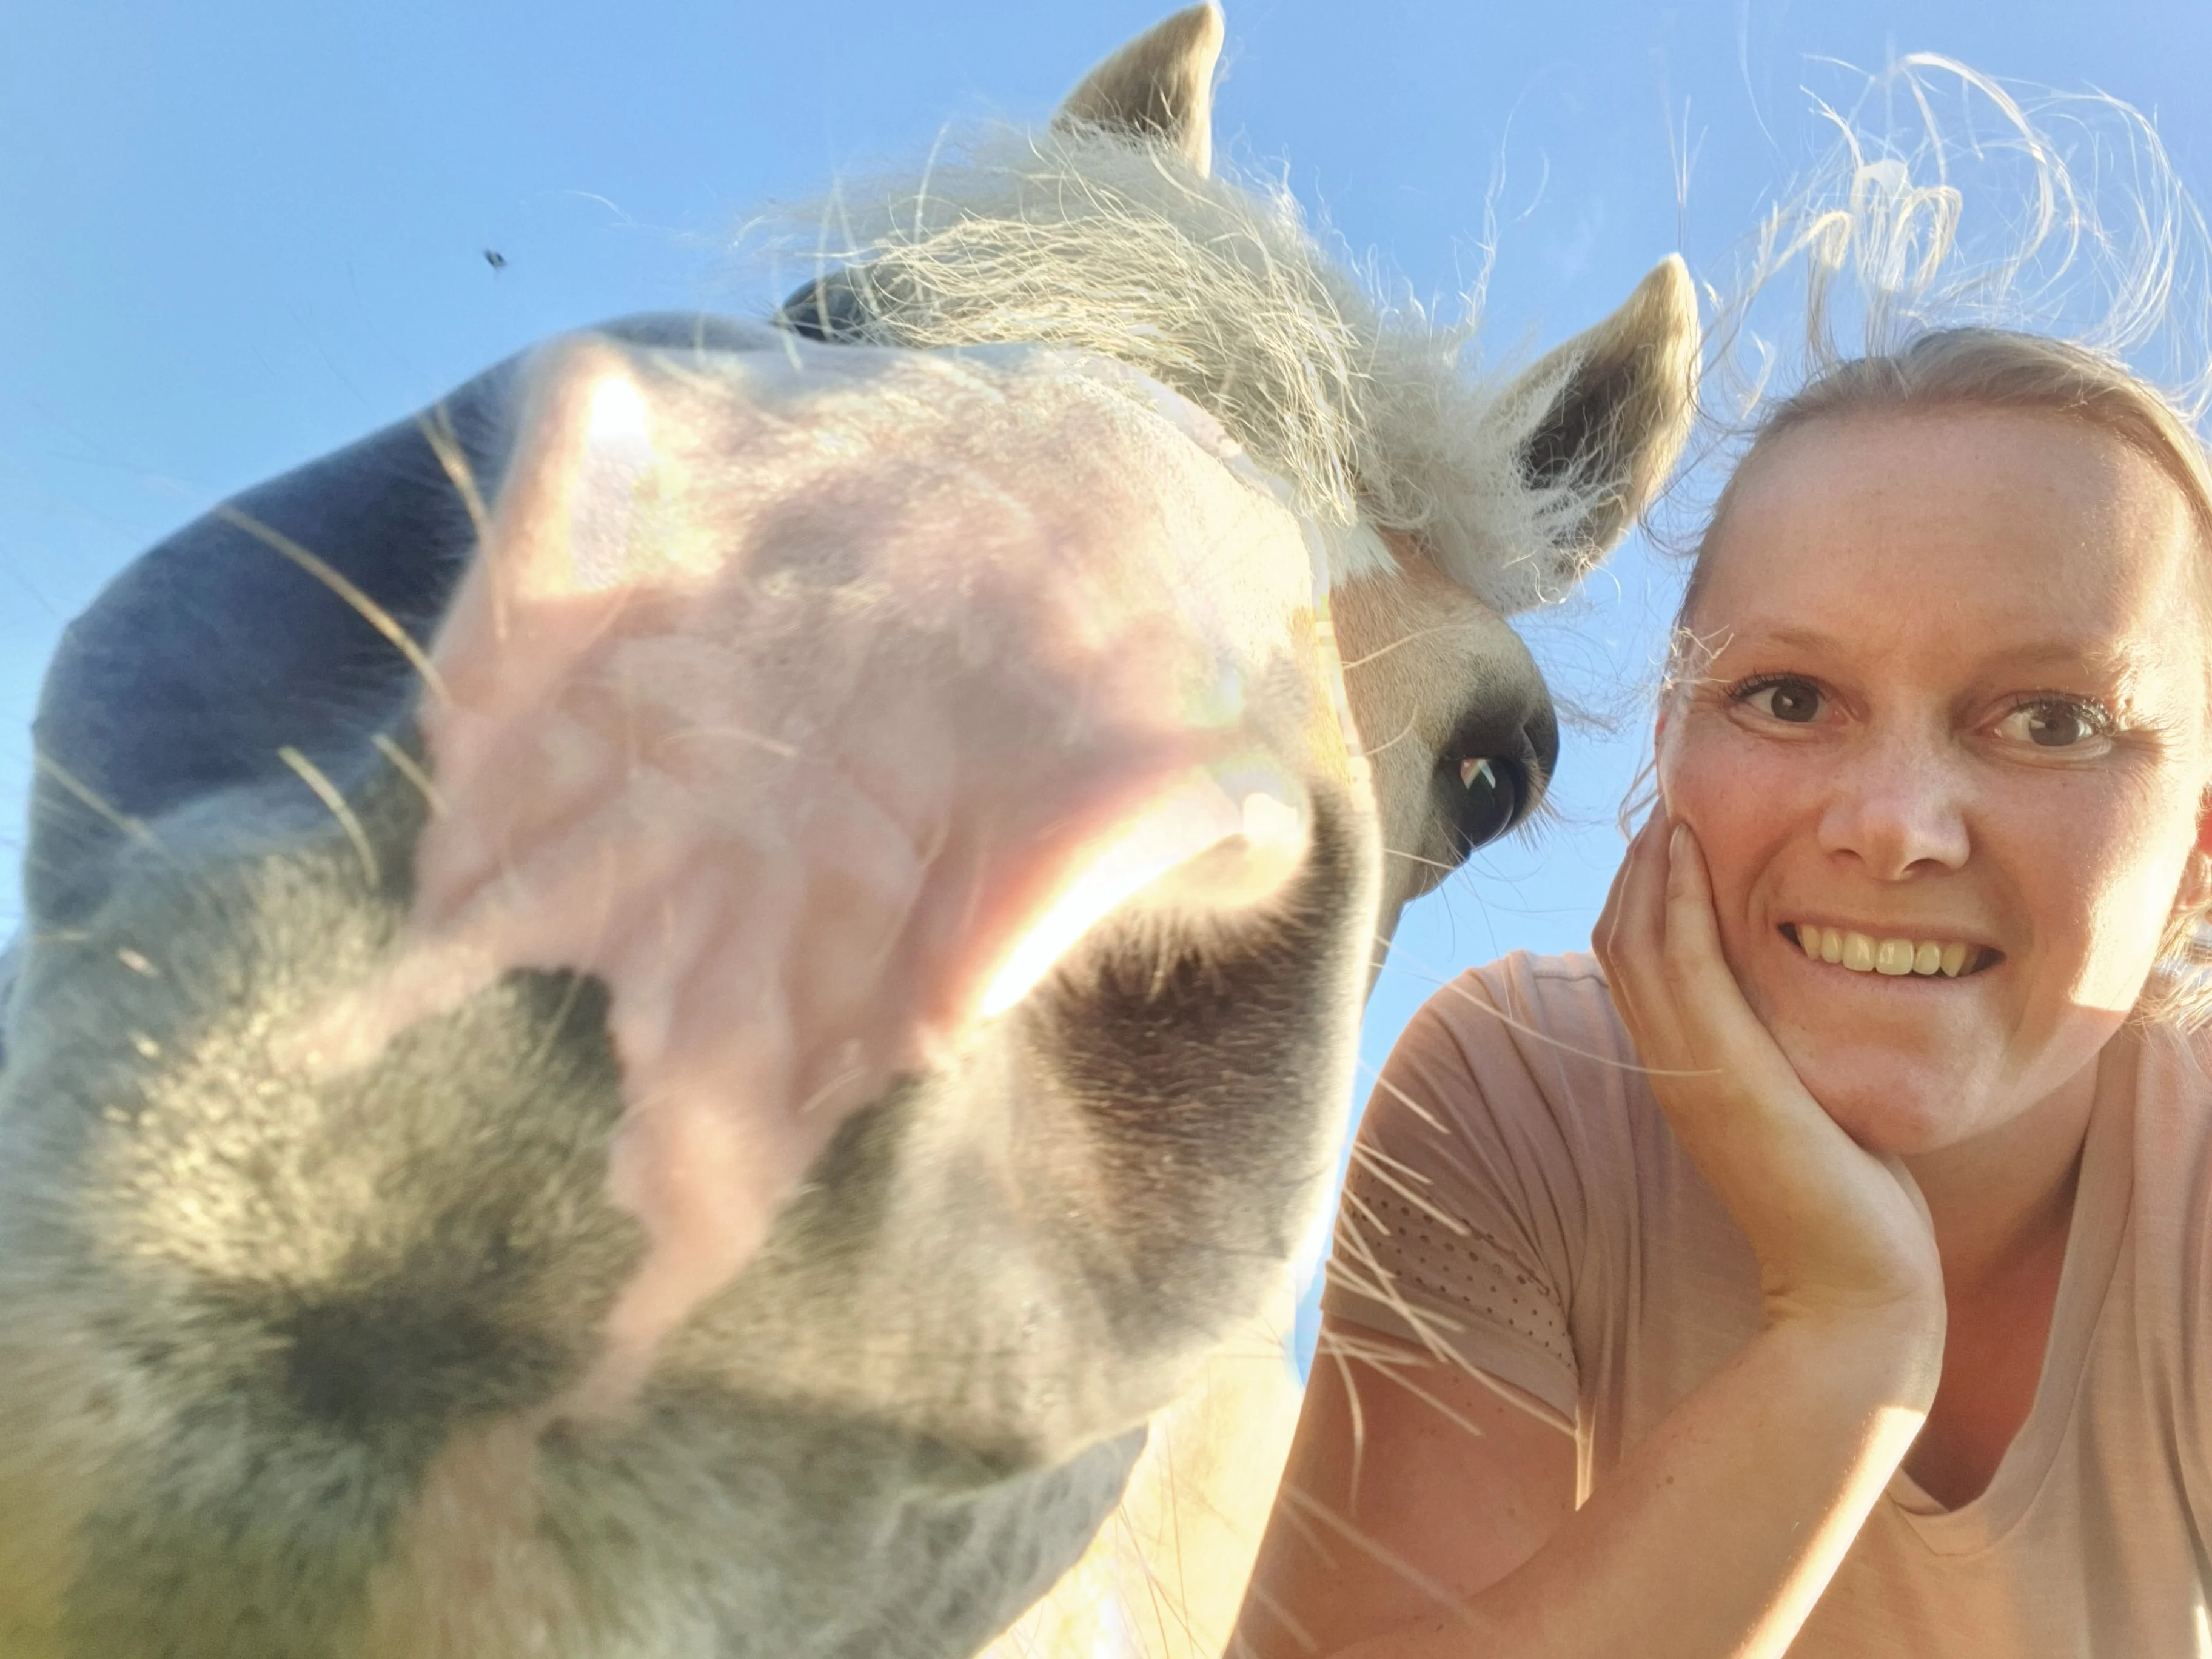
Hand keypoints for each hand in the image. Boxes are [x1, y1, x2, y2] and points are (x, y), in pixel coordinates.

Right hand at [1594, 816, 1943, 1338]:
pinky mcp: (1722, 1073)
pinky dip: (1672, 899)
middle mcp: (1672, 1065)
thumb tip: (1812, 1010)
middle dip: (1637, 865)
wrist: (1855, 1289)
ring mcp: (1689, 1069)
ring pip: (1636, 941)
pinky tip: (1688, 849)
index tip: (1671, 833)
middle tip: (1665, 800)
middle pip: (1621, 939)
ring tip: (1672, 807)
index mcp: (1684, 1071)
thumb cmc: (1847, 1206)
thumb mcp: (1805, 1110)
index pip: (1635, 961)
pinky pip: (1678, 963)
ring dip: (1648, 866)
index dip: (1641, 893)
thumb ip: (1787, 1059)